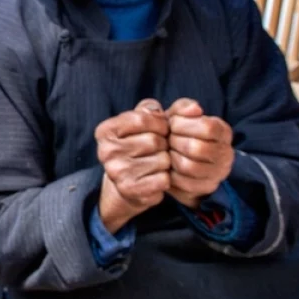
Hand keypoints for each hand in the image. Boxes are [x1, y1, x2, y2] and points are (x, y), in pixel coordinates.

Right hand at [95, 99, 171, 232]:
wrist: (126, 182)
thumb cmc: (138, 145)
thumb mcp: (141, 121)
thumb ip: (155, 108)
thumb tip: (193, 108)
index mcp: (105, 131)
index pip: (142, 118)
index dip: (159, 123)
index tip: (159, 130)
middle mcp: (105, 151)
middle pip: (154, 140)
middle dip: (164, 143)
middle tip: (157, 149)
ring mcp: (116, 172)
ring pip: (162, 160)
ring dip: (166, 161)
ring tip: (156, 163)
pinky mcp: (130, 190)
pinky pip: (163, 179)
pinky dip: (165, 178)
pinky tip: (156, 177)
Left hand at [166, 99, 233, 208]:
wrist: (178, 157)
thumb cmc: (178, 132)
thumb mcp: (179, 115)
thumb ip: (184, 107)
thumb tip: (195, 108)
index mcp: (223, 132)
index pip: (207, 127)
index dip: (183, 125)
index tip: (171, 124)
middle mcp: (226, 153)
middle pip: (197, 148)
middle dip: (174, 142)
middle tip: (166, 140)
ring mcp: (217, 173)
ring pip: (189, 167)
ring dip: (171, 158)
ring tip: (166, 152)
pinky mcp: (205, 188)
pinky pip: (184, 183)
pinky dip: (170, 174)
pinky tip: (167, 166)